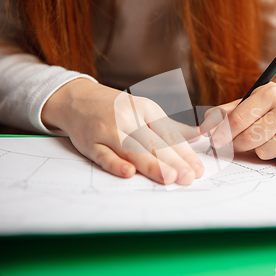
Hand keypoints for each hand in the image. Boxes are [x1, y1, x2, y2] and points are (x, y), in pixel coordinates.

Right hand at [42, 79, 203, 184]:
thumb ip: (170, 127)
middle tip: (189, 177)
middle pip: (154, 143)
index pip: (169, 134)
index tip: (198, 169)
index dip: (185, 153)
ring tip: (169, 177)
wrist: (77, 98)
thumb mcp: (145, 111)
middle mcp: (129, 117)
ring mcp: (108, 130)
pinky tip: (128, 172)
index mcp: (146, 109)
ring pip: (132, 149)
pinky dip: (115, 163)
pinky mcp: (90, 142)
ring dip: (151, 164)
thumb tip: (198, 136)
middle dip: (174, 161)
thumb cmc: (116, 108)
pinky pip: (104, 155)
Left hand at [202, 82, 275, 169]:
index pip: (237, 120)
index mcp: (270, 92)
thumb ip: (224, 114)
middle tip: (244, 142)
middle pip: (249, 139)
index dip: (222, 134)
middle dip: (241, 145)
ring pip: (265, 153)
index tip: (215, 141)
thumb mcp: (248, 105)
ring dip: (263, 152)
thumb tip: (206, 126)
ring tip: (272, 141)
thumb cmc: (270, 113)